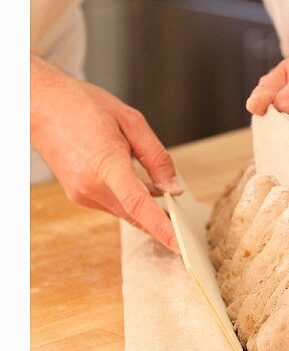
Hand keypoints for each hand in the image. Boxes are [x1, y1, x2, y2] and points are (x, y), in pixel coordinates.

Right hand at [31, 55, 180, 251]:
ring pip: (124, 212)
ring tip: (164, 198)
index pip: (138, 204)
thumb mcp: (130, 121)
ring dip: (145, 209)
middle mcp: (90, 185)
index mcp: (105, 163)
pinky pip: (112, 206)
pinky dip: (128, 202)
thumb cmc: (83, 105)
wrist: (40, 105)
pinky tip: (139, 188)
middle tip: (185, 226)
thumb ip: (156, 157)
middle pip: (135, 215)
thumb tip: (173, 187)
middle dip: (160, 223)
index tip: (179, 245)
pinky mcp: (78, 196)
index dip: (161, 227)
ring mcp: (81, 194)